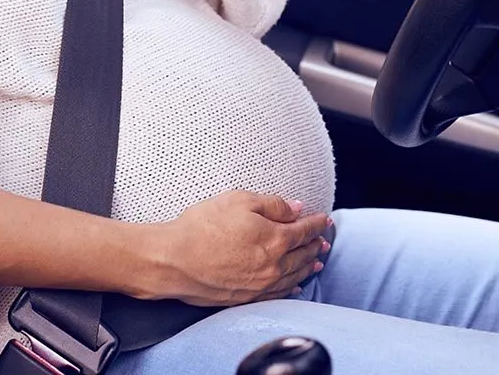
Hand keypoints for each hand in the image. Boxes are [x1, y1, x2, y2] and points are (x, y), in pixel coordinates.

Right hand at [150, 191, 330, 306]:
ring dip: (308, 266)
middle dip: (315, 245)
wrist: (173, 260)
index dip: (316, 223)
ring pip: (294, 276)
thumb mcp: (239, 201)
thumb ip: (273, 205)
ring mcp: (261, 285)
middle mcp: (274, 266)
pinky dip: (292, 288)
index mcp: (276, 239)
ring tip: (317, 261)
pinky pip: (278, 294)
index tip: (324, 219)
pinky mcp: (247, 298)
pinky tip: (296, 286)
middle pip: (303, 254)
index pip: (304, 230)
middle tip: (324, 239)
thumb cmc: (202, 226)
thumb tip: (296, 208)